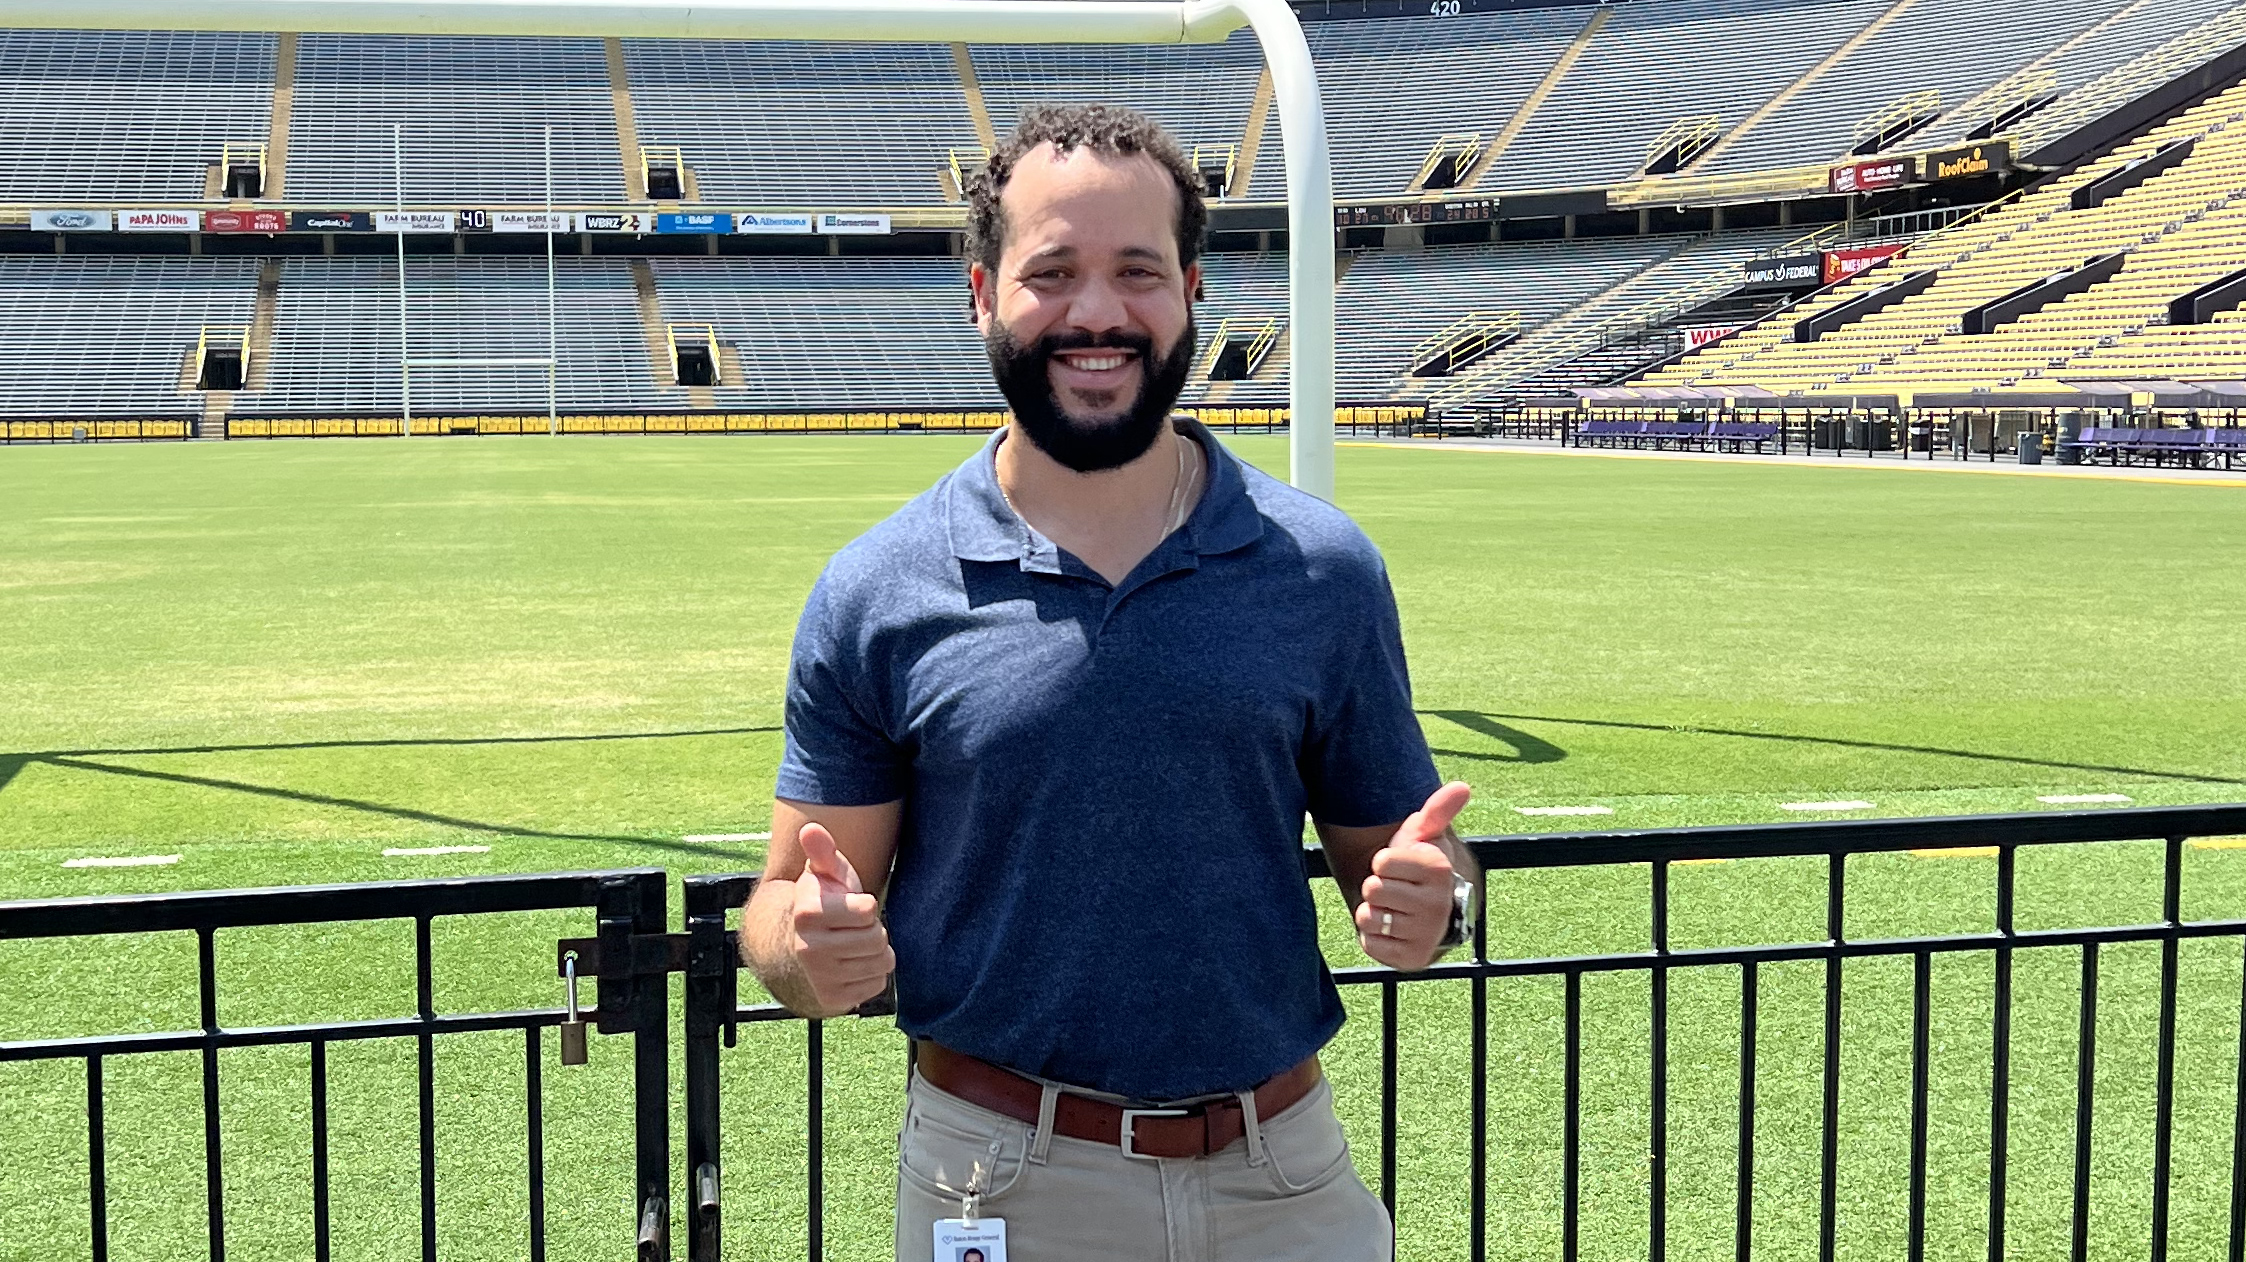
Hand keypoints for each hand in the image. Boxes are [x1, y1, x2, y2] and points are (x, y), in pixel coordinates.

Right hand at [787, 822, 894, 1014]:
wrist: (800, 946)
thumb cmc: (823, 903)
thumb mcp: (824, 874)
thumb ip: (822, 851)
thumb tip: (810, 829)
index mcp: (806, 914)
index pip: (868, 910)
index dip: (864, 905)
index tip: (848, 905)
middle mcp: (808, 949)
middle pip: (878, 939)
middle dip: (873, 930)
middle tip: (853, 928)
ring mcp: (819, 979)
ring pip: (881, 963)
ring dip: (875, 952)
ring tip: (854, 945)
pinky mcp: (832, 1001)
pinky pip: (876, 985)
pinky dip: (871, 975)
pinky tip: (853, 965)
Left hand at [1354, 781, 1471, 970]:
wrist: (1427, 914)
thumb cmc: (1418, 868)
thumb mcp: (1425, 836)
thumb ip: (1437, 811)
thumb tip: (1462, 786)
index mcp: (1439, 869)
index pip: (1381, 862)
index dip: (1383, 862)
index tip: (1400, 867)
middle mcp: (1438, 904)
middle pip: (1373, 889)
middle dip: (1377, 888)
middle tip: (1396, 889)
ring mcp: (1427, 935)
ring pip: (1369, 917)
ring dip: (1373, 912)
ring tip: (1393, 909)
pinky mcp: (1412, 960)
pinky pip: (1370, 944)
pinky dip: (1374, 938)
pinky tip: (1391, 931)